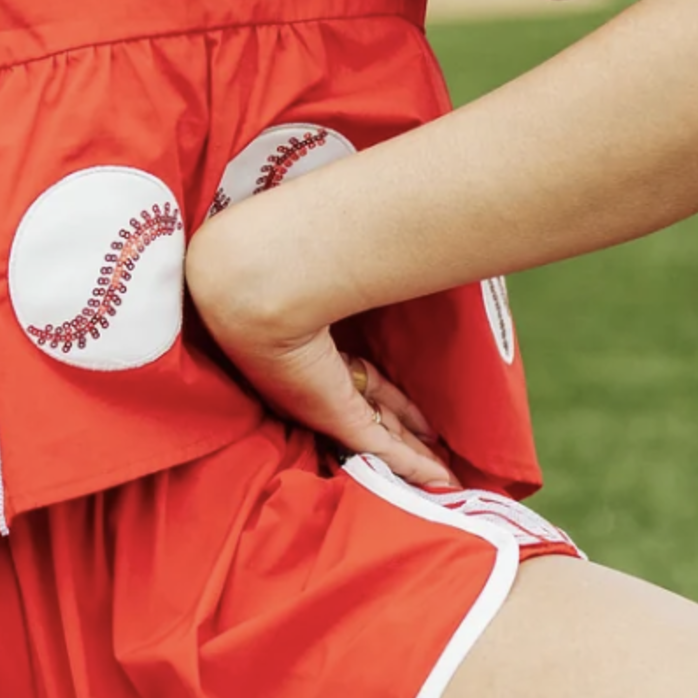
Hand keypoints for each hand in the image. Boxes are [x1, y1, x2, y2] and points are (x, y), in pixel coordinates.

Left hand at [185, 207, 457, 488]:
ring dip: (413, 454)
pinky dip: (412, 467)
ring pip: (381, 436)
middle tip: (435, 444)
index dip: (387, 390)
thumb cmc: (277, 261)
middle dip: (404, 429)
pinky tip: (440, 480)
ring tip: (444, 472)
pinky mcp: (338, 417)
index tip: (410, 401)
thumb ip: (351, 257)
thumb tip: (378, 217)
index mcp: (307, 344)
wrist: (253, 284)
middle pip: (372, 409)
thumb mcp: (320, 265)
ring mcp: (327, 400)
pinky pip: (384, 450)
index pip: (358, 373)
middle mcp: (315, 378)